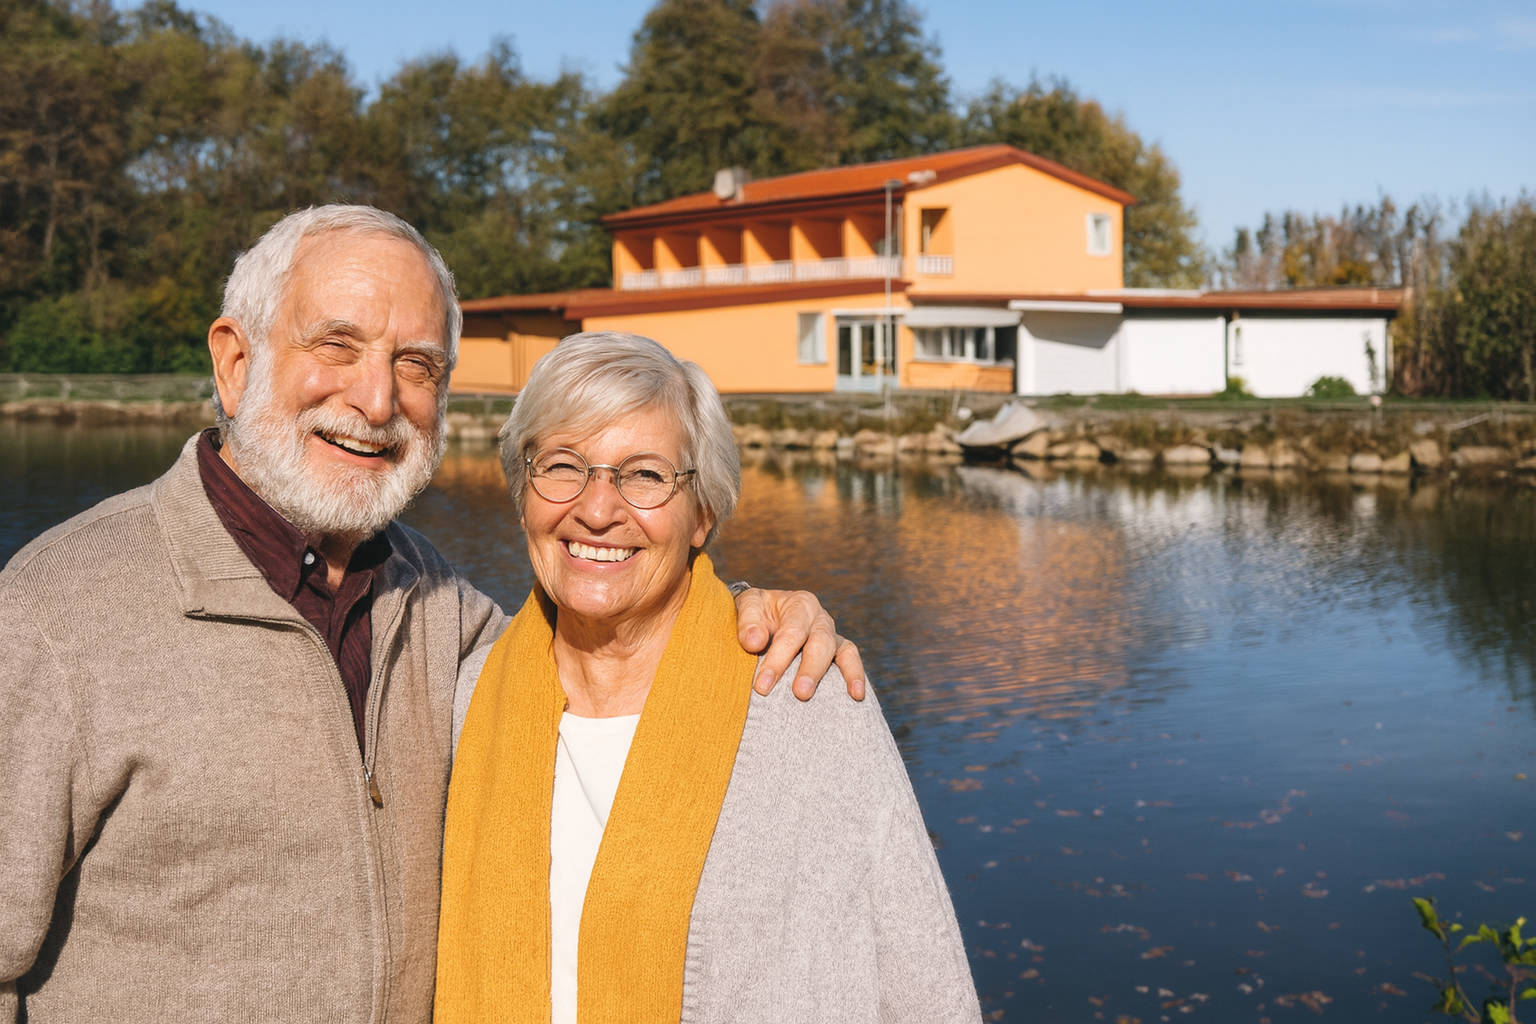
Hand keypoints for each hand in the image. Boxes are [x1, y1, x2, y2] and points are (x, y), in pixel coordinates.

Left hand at [733, 587, 866, 700]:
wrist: (763, 618)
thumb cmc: (755, 615)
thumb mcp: (747, 607)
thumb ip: (748, 622)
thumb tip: (754, 642)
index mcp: (799, 603)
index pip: (791, 632)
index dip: (778, 659)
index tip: (762, 686)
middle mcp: (819, 618)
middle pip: (820, 642)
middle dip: (810, 669)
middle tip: (800, 693)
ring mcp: (831, 635)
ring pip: (841, 651)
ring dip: (838, 674)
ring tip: (832, 696)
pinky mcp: (838, 652)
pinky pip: (851, 660)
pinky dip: (856, 676)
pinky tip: (856, 696)